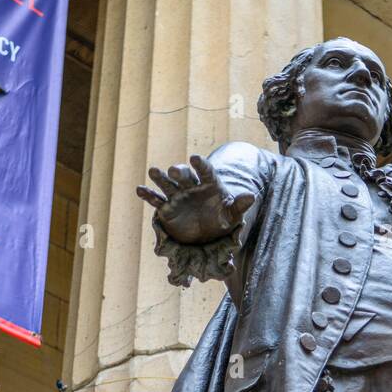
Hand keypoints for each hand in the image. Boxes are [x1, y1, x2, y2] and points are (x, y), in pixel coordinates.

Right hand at [136, 154, 253, 244]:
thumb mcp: (233, 215)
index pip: (206, 171)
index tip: (195, 158)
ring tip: (153, 171)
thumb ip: (240, 205)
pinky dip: (148, 195)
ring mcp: (177, 195)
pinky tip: (139, 190)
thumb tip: (252, 196)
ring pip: (167, 184)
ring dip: (160, 178)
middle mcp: (191, 186)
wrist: (208, 233)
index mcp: (209, 184)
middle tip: (174, 170)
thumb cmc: (222, 219)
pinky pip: (156, 200)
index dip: (200, 165)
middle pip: (184, 176)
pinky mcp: (166, 208)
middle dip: (179, 172)